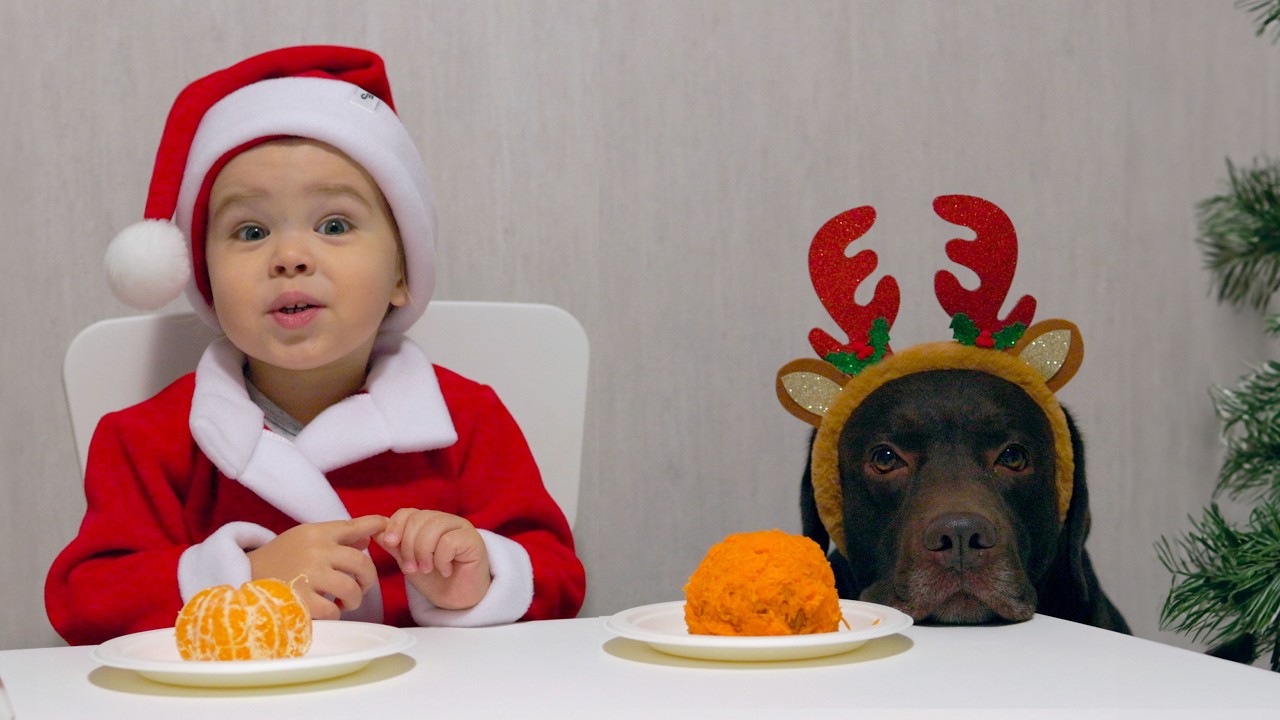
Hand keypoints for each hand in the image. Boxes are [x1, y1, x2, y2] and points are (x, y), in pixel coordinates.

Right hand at [247, 515, 386, 619]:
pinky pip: (333, 610)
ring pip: (351, 589)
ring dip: (354, 600)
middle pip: (361, 563)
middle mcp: (314, 551)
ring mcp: (307, 575)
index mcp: (315, 533)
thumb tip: (368, 537)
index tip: (386, 524)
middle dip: (368, 579)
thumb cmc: (279, 558)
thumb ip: (336, 537)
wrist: (241, 577)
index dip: (373, 525)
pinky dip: (335, 614)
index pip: (351, 526)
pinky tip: (328, 610)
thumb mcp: (304, 538)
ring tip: (346, 602)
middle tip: (362, 586)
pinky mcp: (299, 600)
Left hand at [375, 509, 490, 609]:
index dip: (395, 526)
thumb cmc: (435, 581)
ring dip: (423, 552)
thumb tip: (376, 531)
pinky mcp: (473, 540)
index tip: (390, 544)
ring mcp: (461, 528)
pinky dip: (441, 559)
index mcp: (428, 523)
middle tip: (411, 568)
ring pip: (434, 526)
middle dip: (408, 545)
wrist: (457, 602)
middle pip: (419, 518)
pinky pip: (449, 541)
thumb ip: (395, 546)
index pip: (407, 513)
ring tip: (427, 569)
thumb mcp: (408, 562)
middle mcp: (445, 521)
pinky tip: (445, 570)